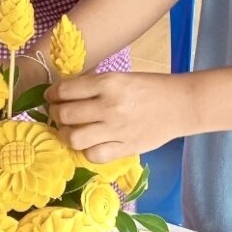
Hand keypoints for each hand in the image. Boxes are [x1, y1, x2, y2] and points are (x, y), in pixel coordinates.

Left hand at [46, 71, 187, 161]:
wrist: (180, 105)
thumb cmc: (150, 86)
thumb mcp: (121, 77)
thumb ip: (95, 86)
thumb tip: (65, 94)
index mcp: (108, 83)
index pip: (65, 90)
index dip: (52, 94)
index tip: (51, 96)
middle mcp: (109, 106)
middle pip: (65, 114)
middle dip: (56, 114)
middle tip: (59, 113)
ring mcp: (116, 130)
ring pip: (73, 138)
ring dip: (66, 134)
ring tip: (70, 130)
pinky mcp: (124, 148)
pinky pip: (93, 155)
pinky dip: (86, 150)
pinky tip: (89, 143)